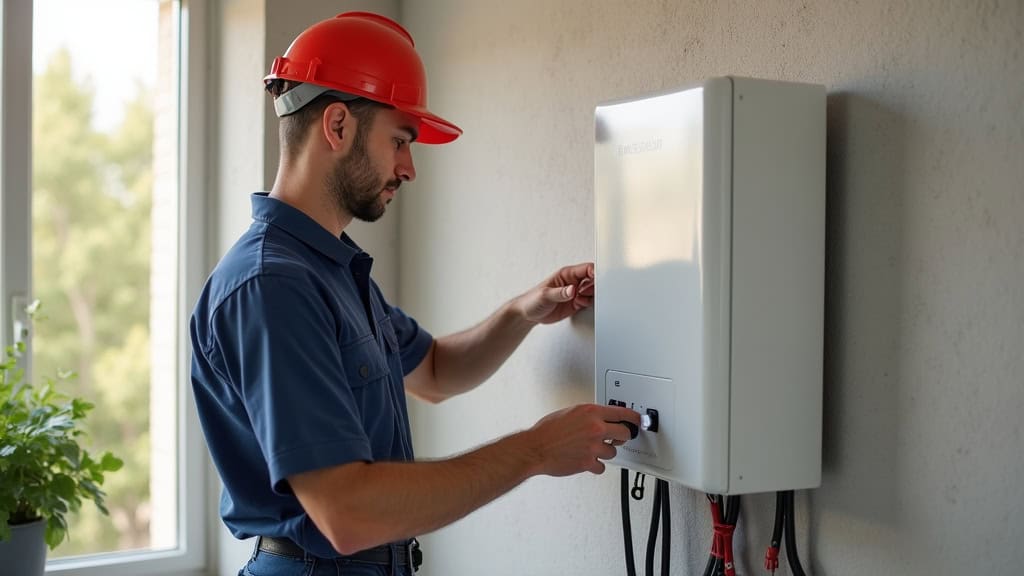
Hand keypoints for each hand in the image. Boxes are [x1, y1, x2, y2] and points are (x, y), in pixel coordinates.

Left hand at [515, 262, 594, 324]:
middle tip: (585, 293)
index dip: (595, 273)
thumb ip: (560, 293)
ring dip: (591, 296)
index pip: (587, 269)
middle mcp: (572, 282)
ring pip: (592, 291)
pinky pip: (588, 301)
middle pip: (593, 279)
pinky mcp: (575, 303)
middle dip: (594, 286)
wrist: (527, 314)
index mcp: (566, 274)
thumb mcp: (545, 295)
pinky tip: (580, 305)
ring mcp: (575, 292)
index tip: (598, 281)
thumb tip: (573, 289)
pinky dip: (588, 303)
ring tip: (580, 300)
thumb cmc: (532, 300)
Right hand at [524, 404, 640, 475]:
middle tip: (617, 439)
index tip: (638, 421)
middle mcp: (595, 428)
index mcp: (591, 412)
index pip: (622, 413)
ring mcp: (593, 446)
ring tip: (591, 450)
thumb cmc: (547, 431)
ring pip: (613, 452)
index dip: (633, 418)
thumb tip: (599, 418)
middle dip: (622, 437)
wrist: (536, 448)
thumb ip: (588, 415)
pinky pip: (602, 466)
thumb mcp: (570, 412)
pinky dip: (596, 465)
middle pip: (625, 434)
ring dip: (605, 452)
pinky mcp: (588, 462)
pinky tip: (587, 461)